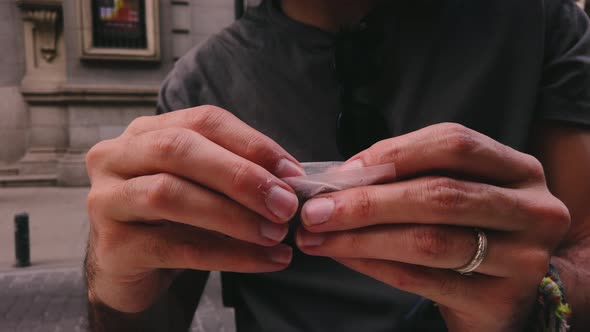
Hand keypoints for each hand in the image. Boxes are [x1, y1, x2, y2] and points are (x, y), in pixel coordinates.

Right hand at [85, 106, 302, 312]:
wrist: (128, 268)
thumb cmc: (172, 219)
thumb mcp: (201, 186)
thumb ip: (234, 175)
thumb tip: (291, 180)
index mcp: (145, 132)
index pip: (204, 121)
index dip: (252, 144)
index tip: (293, 173)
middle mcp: (117, 157)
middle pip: (179, 150)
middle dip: (240, 176)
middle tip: (286, 205)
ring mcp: (107, 200)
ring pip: (170, 195)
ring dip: (233, 216)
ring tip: (276, 234)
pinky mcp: (113, 246)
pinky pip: (177, 248)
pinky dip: (228, 254)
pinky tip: (264, 260)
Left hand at [296, 123, 570, 330]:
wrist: (511, 292)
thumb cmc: (472, 230)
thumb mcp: (457, 192)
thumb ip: (411, 177)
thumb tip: (340, 178)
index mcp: (518, 169)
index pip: (454, 143)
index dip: (392, 154)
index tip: (341, 173)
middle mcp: (532, 209)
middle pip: (440, 194)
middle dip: (367, 201)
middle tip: (315, 210)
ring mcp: (523, 259)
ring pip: (429, 241)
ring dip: (361, 238)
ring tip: (317, 237)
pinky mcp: (500, 302)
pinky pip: (422, 280)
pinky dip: (374, 266)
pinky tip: (344, 257)